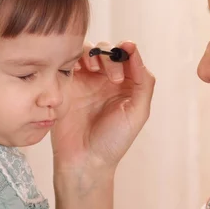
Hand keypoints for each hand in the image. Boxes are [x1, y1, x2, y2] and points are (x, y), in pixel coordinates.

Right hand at [51, 41, 154, 174]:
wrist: (84, 160)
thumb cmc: (113, 141)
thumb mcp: (138, 112)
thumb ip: (144, 82)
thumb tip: (135, 53)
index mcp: (126, 84)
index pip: (128, 57)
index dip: (129, 50)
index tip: (127, 48)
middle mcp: (105, 80)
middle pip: (108, 51)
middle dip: (112, 57)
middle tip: (113, 79)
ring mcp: (84, 81)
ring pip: (88, 51)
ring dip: (93, 54)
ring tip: (94, 71)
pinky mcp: (65, 84)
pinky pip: (67, 61)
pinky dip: (73, 56)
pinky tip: (78, 69)